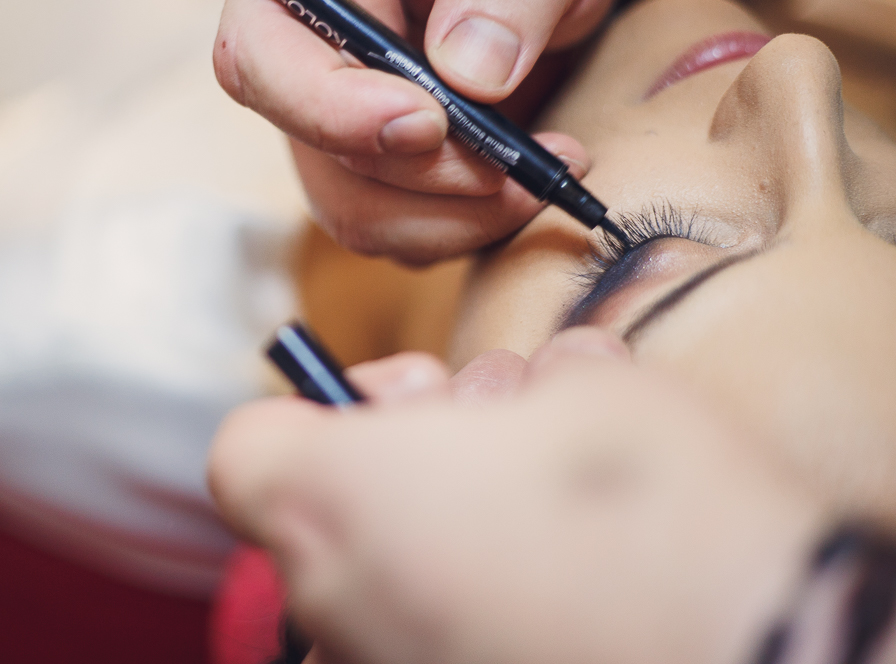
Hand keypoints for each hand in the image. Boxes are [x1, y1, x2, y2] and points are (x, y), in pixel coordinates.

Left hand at [208, 329, 828, 663]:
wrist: (765, 661)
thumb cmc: (662, 518)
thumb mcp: (587, 390)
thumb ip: (518, 382)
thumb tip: (520, 388)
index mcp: (337, 502)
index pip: (253, 447)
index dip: (325, 404)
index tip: (410, 397)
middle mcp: (336, 608)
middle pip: (323, 510)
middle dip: (404, 459)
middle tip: (501, 444)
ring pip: (374, 583)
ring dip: (442, 533)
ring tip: (550, 517)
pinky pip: (419, 637)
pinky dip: (465, 604)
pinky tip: (553, 587)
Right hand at [214, 0, 630, 263]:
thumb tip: (470, 74)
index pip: (259, 57)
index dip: (329, 109)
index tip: (428, 123)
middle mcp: (304, 55)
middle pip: (320, 153)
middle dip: (428, 177)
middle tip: (526, 164)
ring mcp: (332, 122)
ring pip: (358, 214)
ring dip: (455, 217)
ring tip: (542, 175)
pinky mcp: (372, 174)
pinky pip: (397, 235)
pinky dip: (465, 229)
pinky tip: (520, 186)